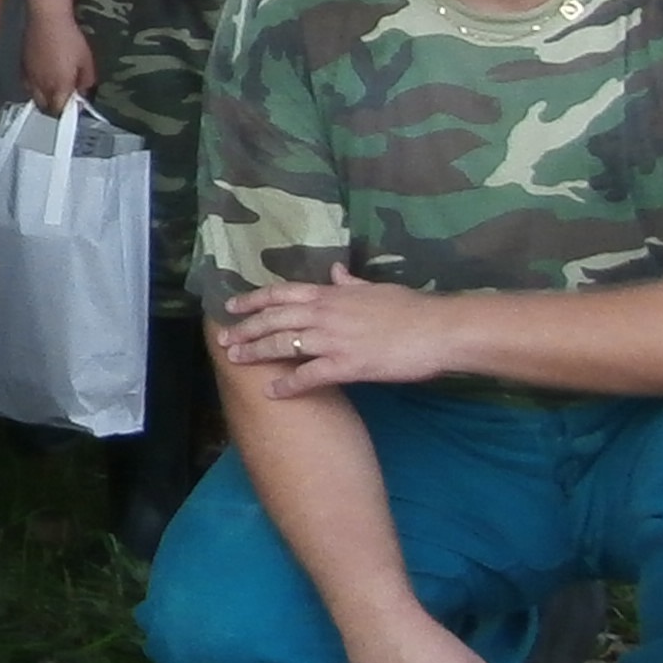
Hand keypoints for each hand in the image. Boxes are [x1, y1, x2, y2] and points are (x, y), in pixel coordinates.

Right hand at [22, 2, 94, 112]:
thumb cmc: (68, 37)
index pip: (61, 110)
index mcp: (60, 86)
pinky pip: (26, 84)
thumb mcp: (87, 60)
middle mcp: (42, 85)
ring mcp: (30, 77)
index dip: (69, 111)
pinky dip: (34, 85)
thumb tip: (83, 89)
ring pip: (34, 97)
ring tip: (54, 86)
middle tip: (65, 96)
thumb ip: (86, 80)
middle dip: (56, 106)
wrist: (47, 19)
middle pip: (46, 107)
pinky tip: (42, 76)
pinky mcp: (22, 66)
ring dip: (45, 96)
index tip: (75, 104)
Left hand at [214, 273, 449, 395]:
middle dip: (245, 329)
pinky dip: (287, 384)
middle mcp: (326, 314)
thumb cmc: (411, 308)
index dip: (253, 299)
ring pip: (284, 344)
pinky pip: (309, 376)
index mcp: (332, 294)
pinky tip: (272, 392)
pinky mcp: (347, 365)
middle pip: (274, 319)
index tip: (232, 306)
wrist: (439, 329)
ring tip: (236, 360)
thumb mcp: (376, 288)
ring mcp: (334, 339)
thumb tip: (336, 270)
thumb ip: (350, 283)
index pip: (282, 294)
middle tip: (223, 339)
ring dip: (256, 352)